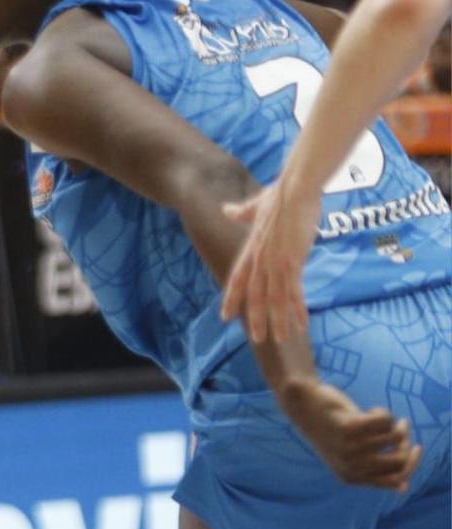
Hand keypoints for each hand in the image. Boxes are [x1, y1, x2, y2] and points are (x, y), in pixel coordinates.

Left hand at [220, 181, 316, 342]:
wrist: (295, 189)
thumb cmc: (279, 195)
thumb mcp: (256, 205)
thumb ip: (242, 212)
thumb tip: (227, 210)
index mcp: (251, 249)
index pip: (237, 279)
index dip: (232, 298)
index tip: (225, 317)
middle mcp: (260, 260)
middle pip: (254, 296)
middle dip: (255, 318)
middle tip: (256, 339)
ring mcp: (276, 263)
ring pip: (274, 299)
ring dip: (277, 321)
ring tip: (280, 340)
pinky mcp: (294, 262)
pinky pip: (295, 292)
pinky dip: (298, 310)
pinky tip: (303, 325)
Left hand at [277, 377, 420, 490]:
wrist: (303, 407)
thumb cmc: (332, 431)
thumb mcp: (353, 457)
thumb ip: (375, 472)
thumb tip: (403, 489)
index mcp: (351, 477)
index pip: (396, 480)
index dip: (411, 464)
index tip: (416, 446)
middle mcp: (350, 467)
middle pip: (400, 460)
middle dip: (406, 441)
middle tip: (399, 426)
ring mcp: (348, 449)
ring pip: (395, 437)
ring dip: (393, 423)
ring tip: (378, 416)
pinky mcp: (348, 428)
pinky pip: (386, 420)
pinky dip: (383, 412)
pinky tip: (370, 411)